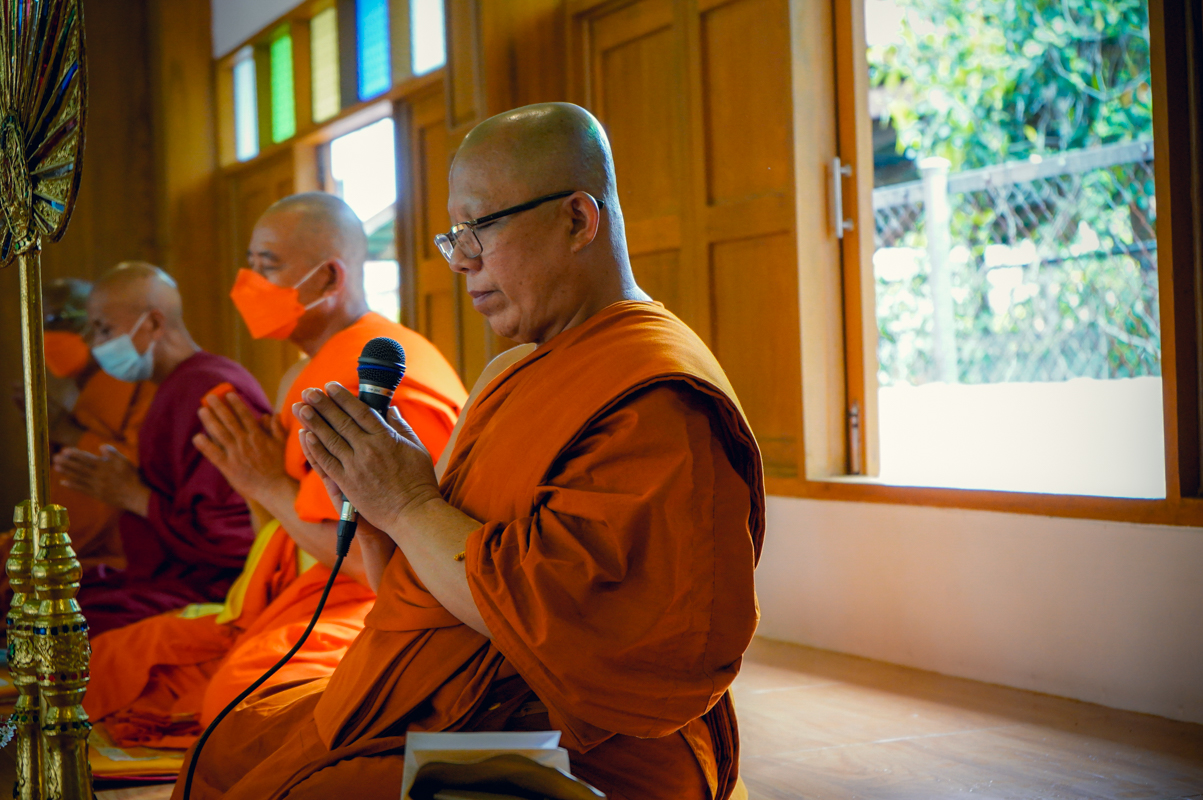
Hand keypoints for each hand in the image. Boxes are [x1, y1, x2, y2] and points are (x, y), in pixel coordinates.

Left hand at [52, 444, 150, 515]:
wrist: (136, 496)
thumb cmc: (133, 477)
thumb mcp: (125, 462)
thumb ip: (113, 454)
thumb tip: (101, 446)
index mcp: (105, 466)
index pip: (87, 459)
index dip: (75, 454)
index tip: (64, 450)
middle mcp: (98, 475)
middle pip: (80, 468)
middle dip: (67, 462)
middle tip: (55, 457)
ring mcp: (96, 486)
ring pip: (79, 477)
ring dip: (67, 472)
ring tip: (56, 467)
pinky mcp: (97, 494)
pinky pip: (82, 489)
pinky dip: (72, 485)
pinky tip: (63, 482)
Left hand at [194, 393, 290, 506]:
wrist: (276, 488)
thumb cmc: (281, 467)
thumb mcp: (282, 445)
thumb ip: (277, 428)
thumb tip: (272, 414)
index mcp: (258, 436)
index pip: (244, 415)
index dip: (236, 404)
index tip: (228, 394)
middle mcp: (245, 442)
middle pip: (229, 420)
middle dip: (219, 407)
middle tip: (210, 397)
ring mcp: (235, 454)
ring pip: (219, 433)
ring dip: (209, 421)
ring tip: (202, 410)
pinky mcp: (229, 468)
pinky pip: (214, 454)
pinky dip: (205, 445)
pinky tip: (197, 437)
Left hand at [295, 382, 441, 533]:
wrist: (412, 513)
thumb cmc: (419, 482)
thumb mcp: (417, 449)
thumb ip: (402, 428)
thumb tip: (391, 410)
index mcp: (386, 437)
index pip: (360, 411)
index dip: (343, 397)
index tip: (331, 386)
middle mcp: (368, 449)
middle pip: (340, 421)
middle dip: (322, 404)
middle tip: (308, 391)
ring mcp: (355, 466)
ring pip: (329, 439)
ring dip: (313, 422)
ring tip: (300, 408)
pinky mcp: (347, 484)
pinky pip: (326, 462)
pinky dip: (315, 448)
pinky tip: (306, 436)